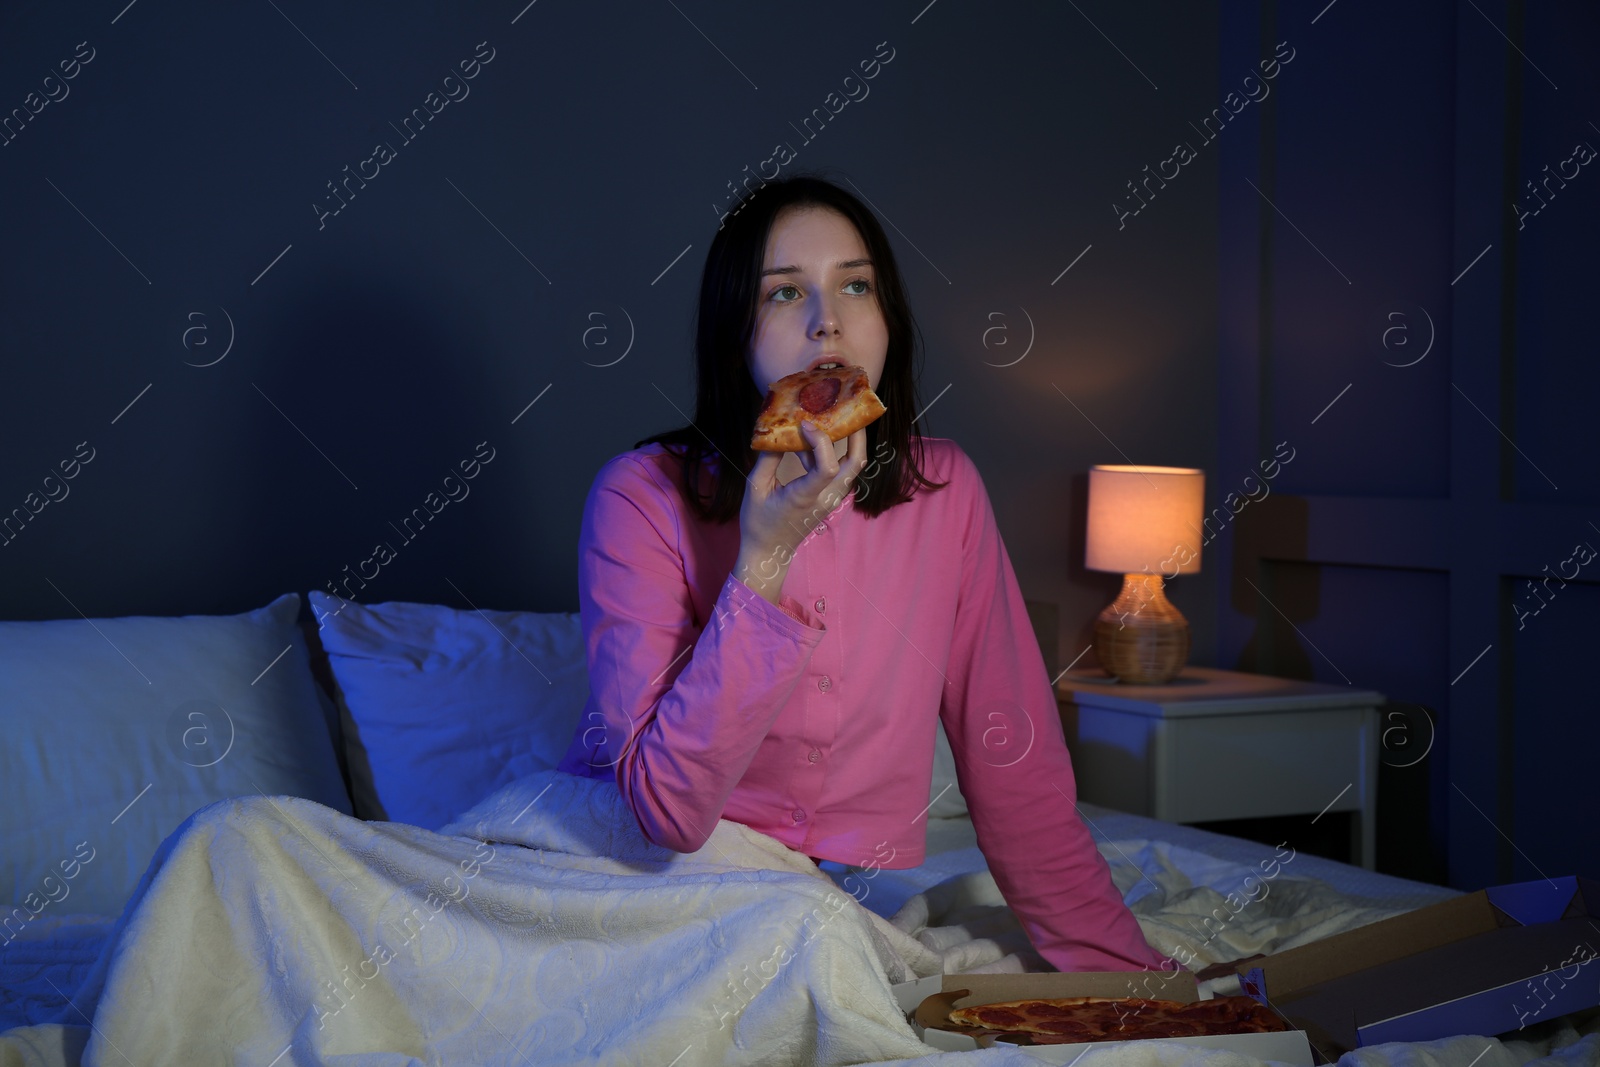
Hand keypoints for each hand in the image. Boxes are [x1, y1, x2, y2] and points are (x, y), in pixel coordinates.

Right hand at [735, 422, 866, 601]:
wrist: (769, 552)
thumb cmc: (758, 522)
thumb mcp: (755, 488)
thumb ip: (768, 459)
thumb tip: (776, 432)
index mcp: (807, 497)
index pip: (828, 466)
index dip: (821, 440)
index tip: (804, 424)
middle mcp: (826, 498)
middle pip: (855, 464)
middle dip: (857, 435)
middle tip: (847, 413)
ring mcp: (831, 499)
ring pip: (852, 467)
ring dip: (848, 443)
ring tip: (832, 420)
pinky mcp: (830, 499)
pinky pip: (840, 472)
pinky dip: (833, 454)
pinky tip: (812, 444)